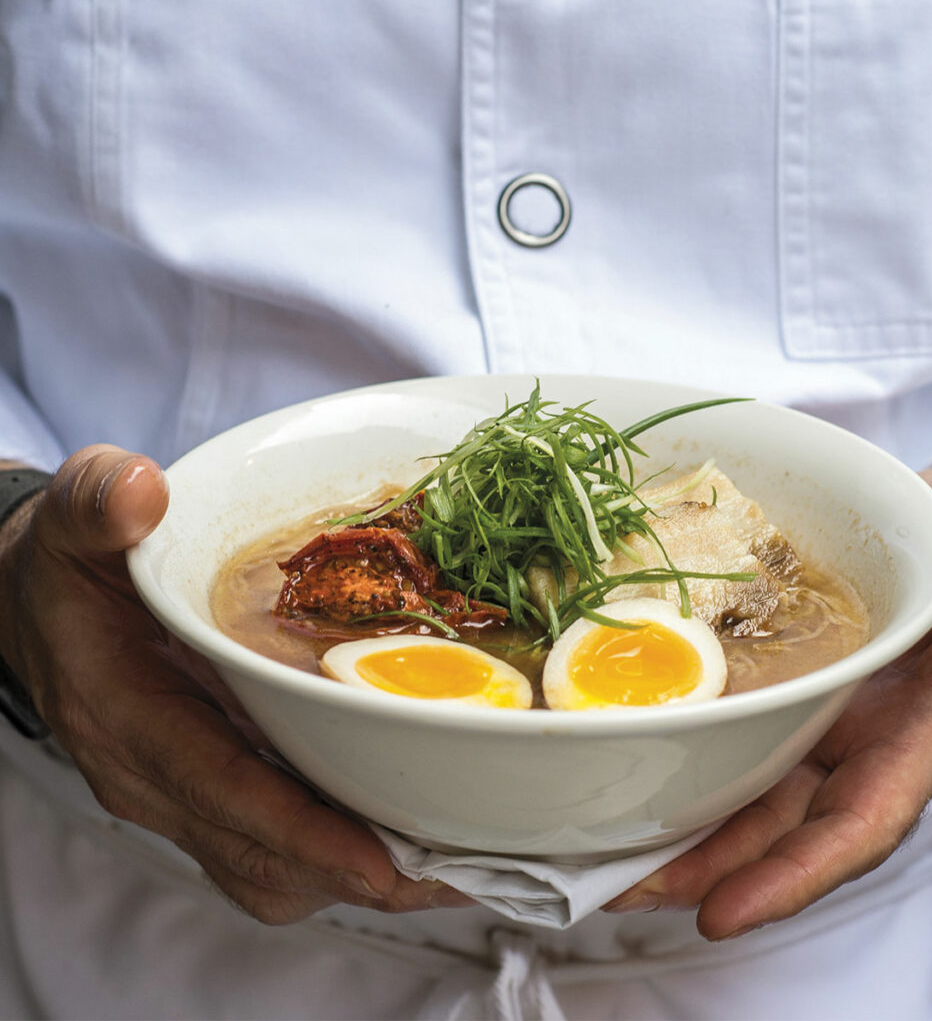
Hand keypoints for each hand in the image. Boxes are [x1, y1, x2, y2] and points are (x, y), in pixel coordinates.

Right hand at [0, 445, 470, 923]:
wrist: (36, 610)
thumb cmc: (68, 568)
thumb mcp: (74, 524)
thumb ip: (99, 503)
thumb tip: (144, 492)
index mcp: (124, 710)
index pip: (217, 786)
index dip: (300, 830)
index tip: (380, 861)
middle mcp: (151, 774)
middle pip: (258, 854)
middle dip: (354, 872)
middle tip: (453, 870)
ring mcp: (177, 793)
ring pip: (267, 869)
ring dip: (354, 875)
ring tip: (446, 865)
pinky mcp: (201, 792)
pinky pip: (267, 849)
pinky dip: (333, 855)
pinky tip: (396, 832)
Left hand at [604, 449, 931, 938]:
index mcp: (921, 731)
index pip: (861, 823)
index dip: (795, 874)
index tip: (724, 908)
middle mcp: (865, 743)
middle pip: (785, 830)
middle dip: (710, 869)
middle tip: (625, 889)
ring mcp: (819, 724)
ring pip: (750, 797)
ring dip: (685, 833)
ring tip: (609, 858)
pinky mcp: (785, 697)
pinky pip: (734, 742)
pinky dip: (685, 768)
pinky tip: (630, 778)